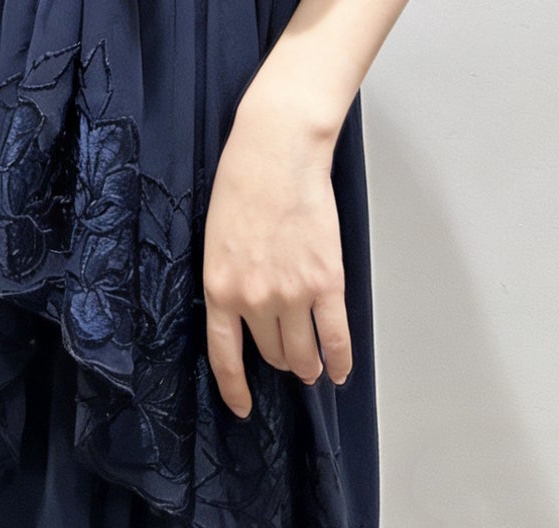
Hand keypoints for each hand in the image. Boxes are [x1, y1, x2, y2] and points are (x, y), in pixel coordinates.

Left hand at [201, 89, 351, 417]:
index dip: (234, 388)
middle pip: (270, 352)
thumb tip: (246, 310)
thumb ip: (230, 278)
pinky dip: (341, 360)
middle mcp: (255, 298)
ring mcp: (293, 293)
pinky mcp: (327, 282)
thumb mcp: (217, 237)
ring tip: (312, 367)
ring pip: (303, 353)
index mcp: (219, 286)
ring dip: (308, 365)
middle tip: (287, 358)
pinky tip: (342, 371)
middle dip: (278, 359)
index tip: (243, 407)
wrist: (276, 151)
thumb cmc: (242, 182)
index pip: (224, 355)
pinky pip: (336, 337)